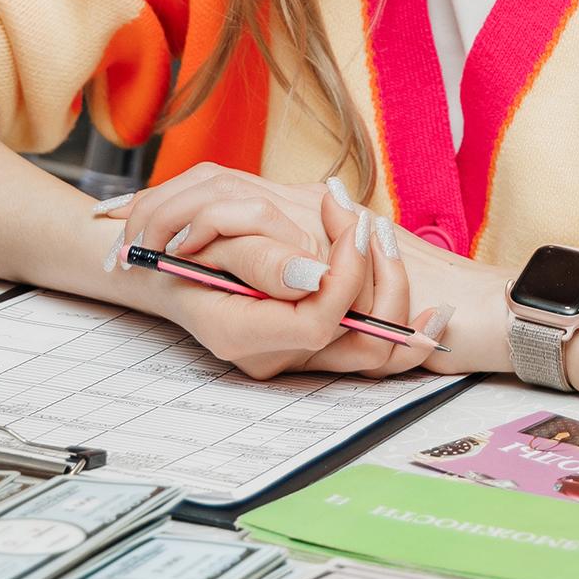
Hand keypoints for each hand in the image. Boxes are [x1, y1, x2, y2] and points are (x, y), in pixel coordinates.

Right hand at [94, 173, 444, 379]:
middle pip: (361, 348)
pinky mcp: (307, 340)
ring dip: (391, 289)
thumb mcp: (207, 234)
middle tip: (370, 225)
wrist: (152, 264)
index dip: (345, 273)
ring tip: (376, 230)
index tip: (350, 222)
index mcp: (241, 334)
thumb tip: (315, 274)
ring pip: (372, 350)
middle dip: (385, 284)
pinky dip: (396, 316)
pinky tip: (425, 298)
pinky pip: (365, 342)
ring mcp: (291, 353)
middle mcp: (271, 356)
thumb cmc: (174, 241)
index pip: (320, 319)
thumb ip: (261, 258)